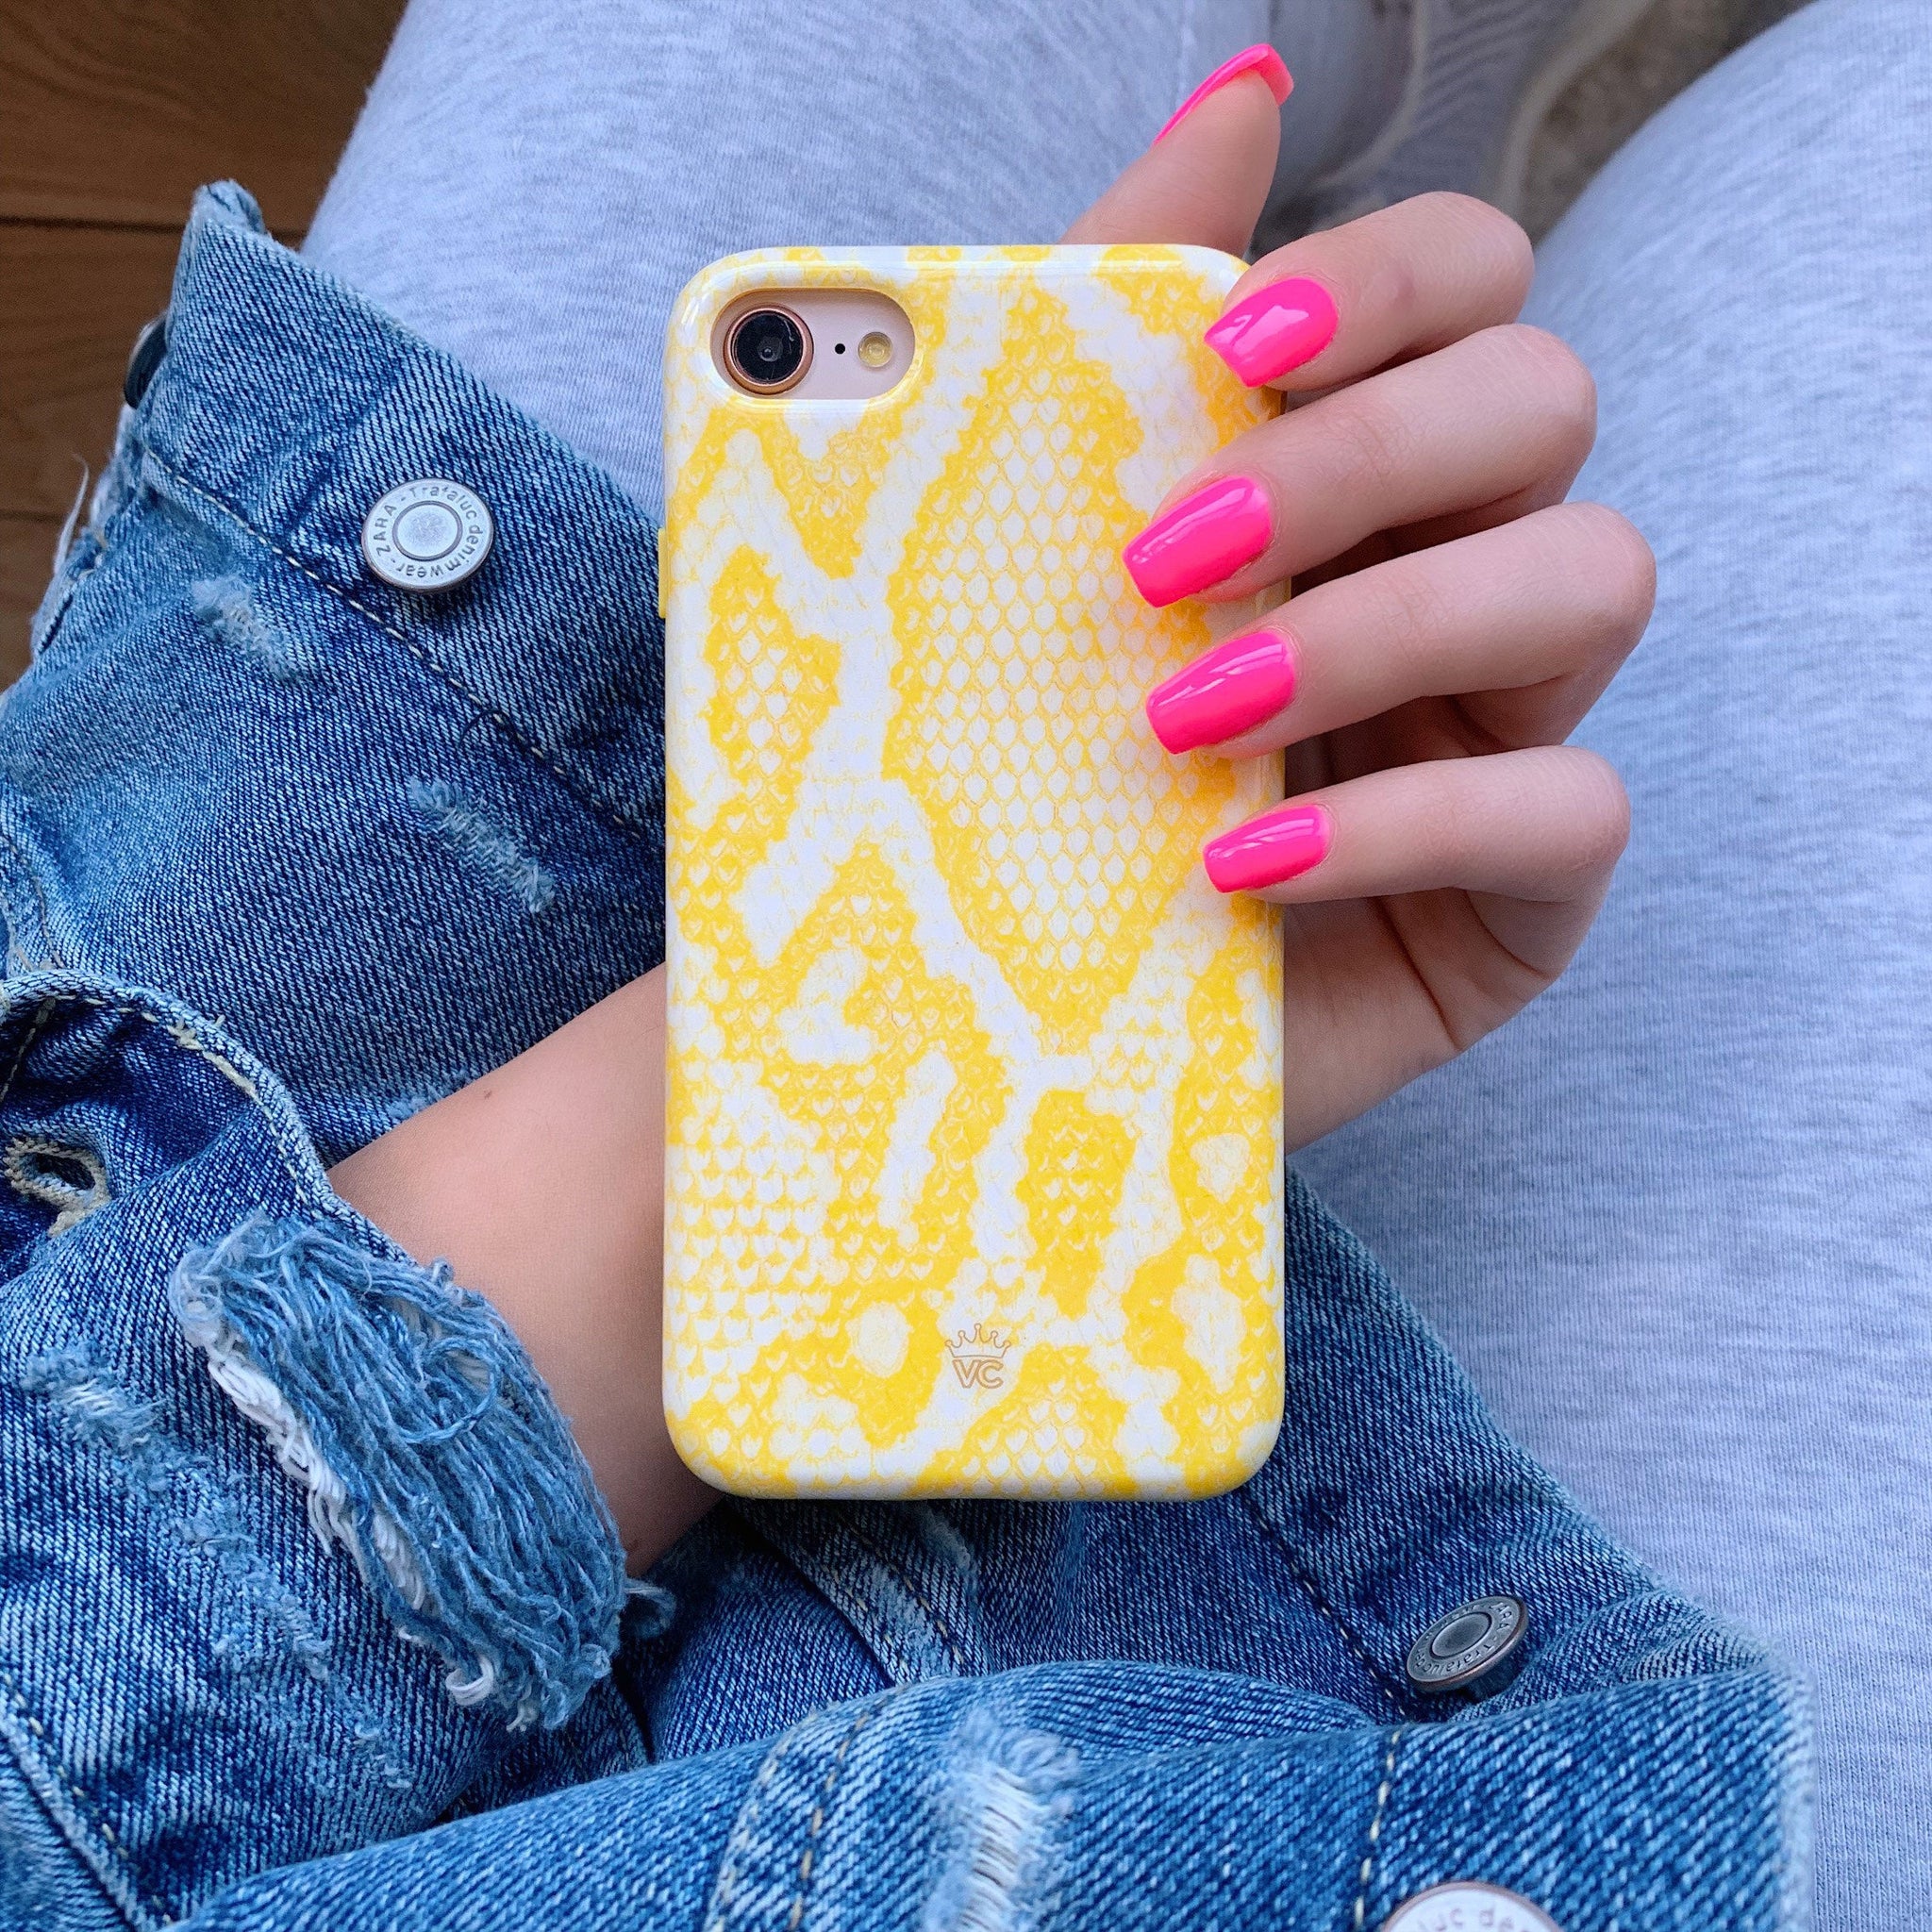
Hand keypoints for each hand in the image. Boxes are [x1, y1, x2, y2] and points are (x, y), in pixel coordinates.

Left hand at [335, 66, 1649, 1571]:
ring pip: (1591, 583)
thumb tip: (1242, 95)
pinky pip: (1571, 810)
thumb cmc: (987, 761)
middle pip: (1546, 405)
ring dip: (1386, 625)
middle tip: (1173, 560)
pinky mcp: (1514, 899)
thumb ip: (1127, 311)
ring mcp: (1497, 736)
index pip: (1468, 290)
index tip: (1230, 353)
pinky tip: (1246, 856)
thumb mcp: (1021, 532)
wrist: (950, 1004)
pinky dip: (1407, 818)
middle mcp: (1446, 578)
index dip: (1389, 283)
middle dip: (1368, 458)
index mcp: (1344, 475)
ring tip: (1190, 715)